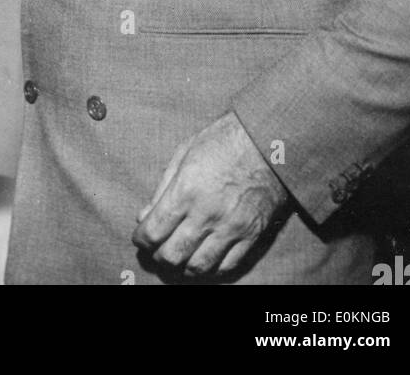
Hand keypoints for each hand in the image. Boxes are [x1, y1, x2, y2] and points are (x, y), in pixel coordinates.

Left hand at [131, 112, 288, 278]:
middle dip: (159, 256)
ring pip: (199, 266)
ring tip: (179, 257)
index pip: (154, 231)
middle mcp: (206, 214)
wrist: (268, 140)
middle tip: (157, 249)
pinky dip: (211, 268)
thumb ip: (162, 188)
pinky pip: (227, 265)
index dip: (141, 239)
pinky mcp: (252, 235)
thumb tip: (144, 217)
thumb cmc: (222, 141)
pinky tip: (203, 258)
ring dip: (183, 266)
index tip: (141, 237)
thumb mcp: (184, 153)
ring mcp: (231, 227)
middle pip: (173, 254)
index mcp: (186, 190)